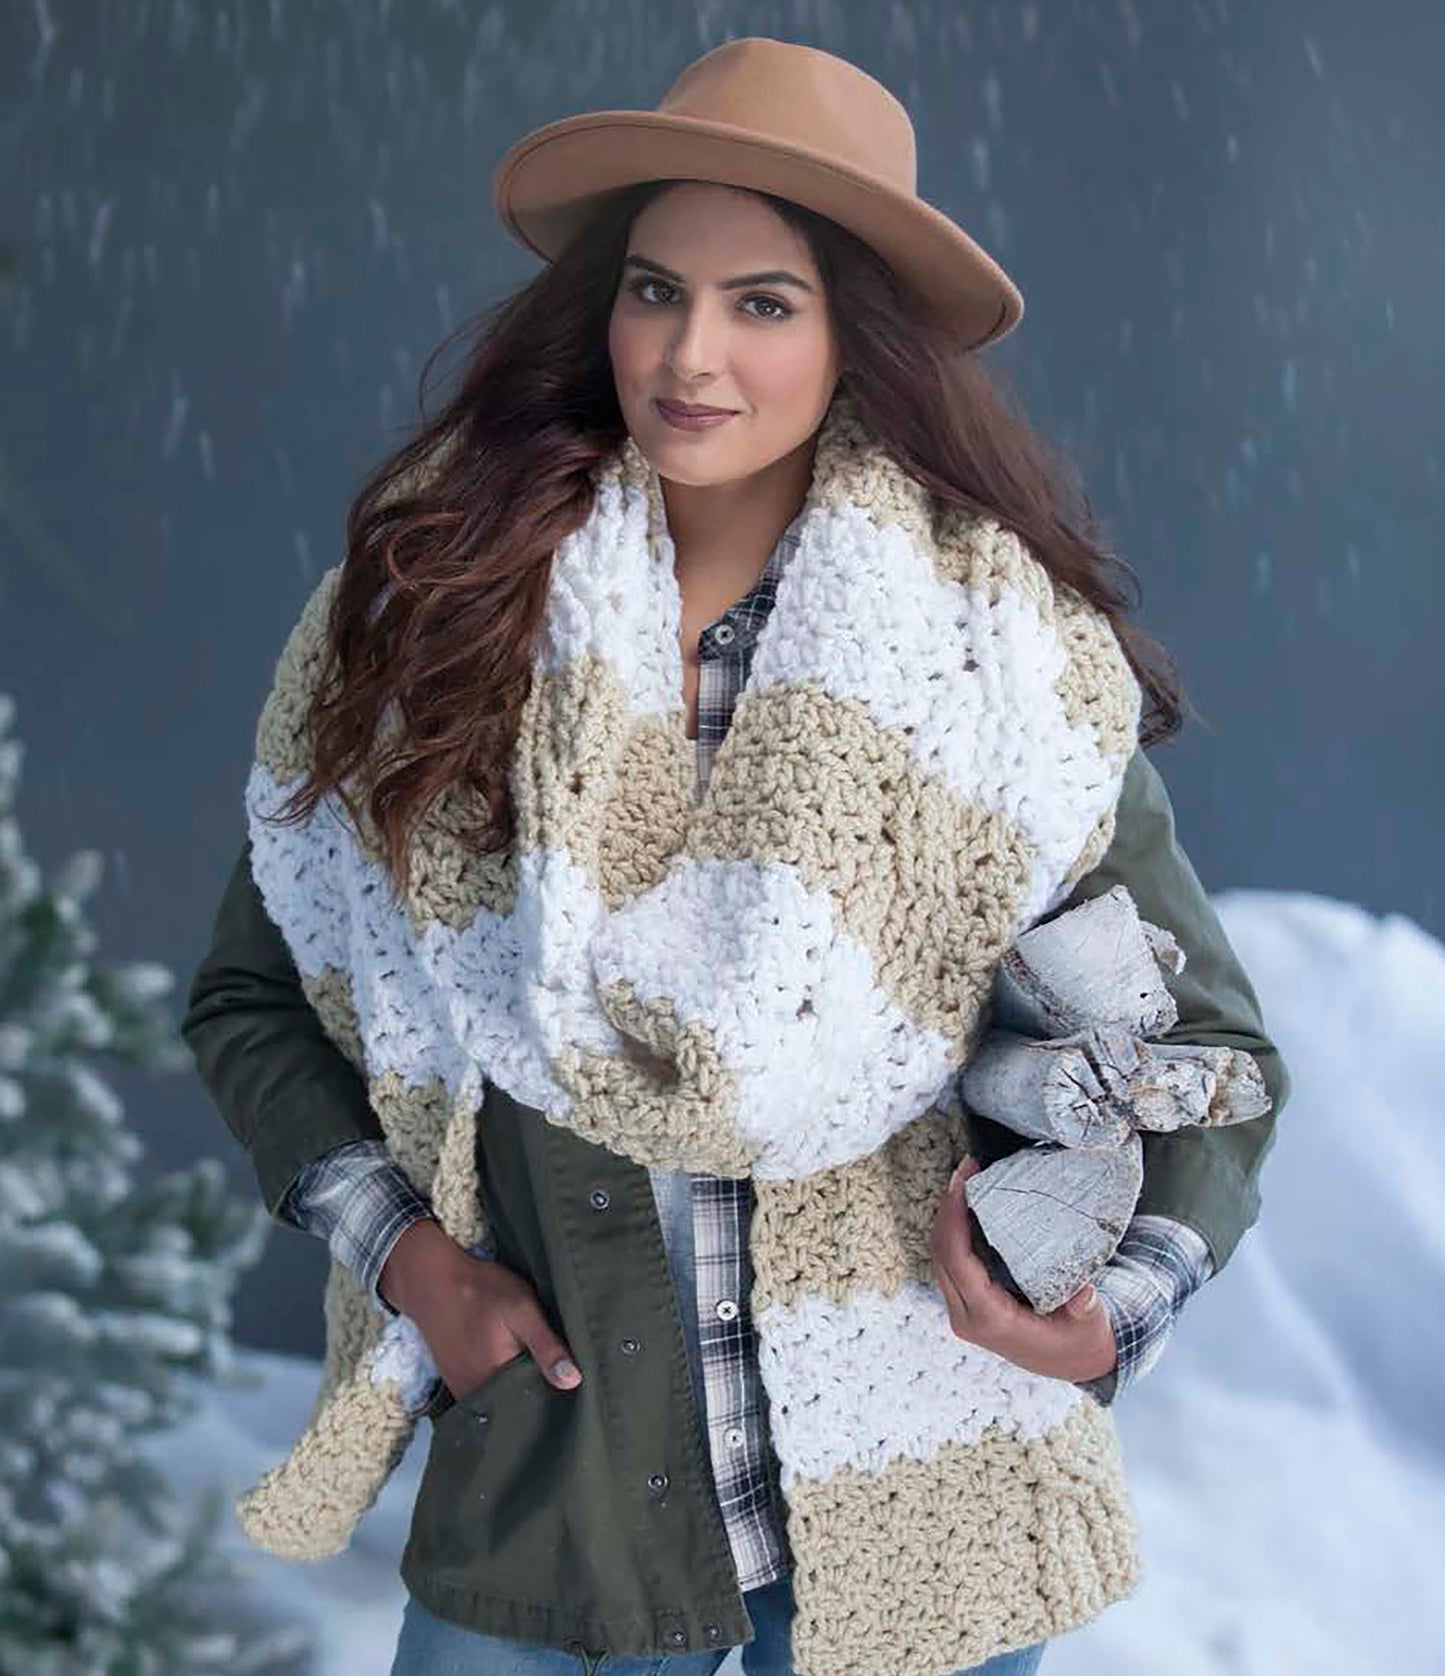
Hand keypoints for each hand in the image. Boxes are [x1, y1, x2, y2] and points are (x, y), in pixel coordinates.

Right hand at [379, 1220, 582, 1394]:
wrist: (432, 1281)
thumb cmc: (480, 1292)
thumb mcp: (522, 1310)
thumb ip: (546, 1346)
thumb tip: (573, 1381)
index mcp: (495, 1382)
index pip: (535, 1404)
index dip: (556, 1396)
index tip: (574, 1386)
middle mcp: (476, 1395)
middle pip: (517, 1404)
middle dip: (538, 1394)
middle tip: (559, 1376)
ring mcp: (463, 1389)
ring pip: (501, 1399)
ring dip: (518, 1388)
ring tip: (538, 1371)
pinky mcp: (456, 1380)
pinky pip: (485, 1391)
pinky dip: (500, 1382)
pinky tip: (512, 1365)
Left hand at [929, 1157, 1117, 1383]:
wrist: (1071, 1363)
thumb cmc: (1079, 1339)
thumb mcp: (1089, 1324)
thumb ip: (1084, 1308)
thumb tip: (1084, 1293)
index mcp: (991, 1320)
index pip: (957, 1261)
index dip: (953, 1218)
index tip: (961, 1183)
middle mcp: (967, 1318)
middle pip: (941, 1254)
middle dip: (947, 1208)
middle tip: (965, 1170)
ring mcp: (962, 1312)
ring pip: (939, 1257)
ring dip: (947, 1217)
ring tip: (965, 1180)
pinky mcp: (965, 1304)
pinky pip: (949, 1262)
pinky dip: (953, 1231)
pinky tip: (967, 1205)